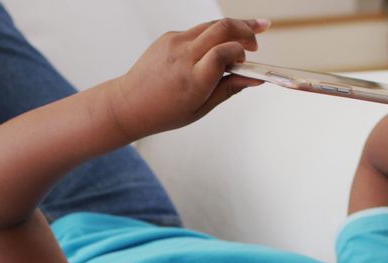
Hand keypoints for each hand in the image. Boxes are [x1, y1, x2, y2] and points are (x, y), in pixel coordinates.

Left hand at [106, 18, 268, 140]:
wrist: (130, 103)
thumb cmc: (166, 111)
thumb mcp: (202, 108)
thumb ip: (229, 89)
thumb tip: (256, 79)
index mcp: (193, 80)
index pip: (224, 53)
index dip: (240, 53)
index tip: (247, 62)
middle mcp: (183, 57)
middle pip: (222, 28)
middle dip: (246, 29)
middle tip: (257, 41)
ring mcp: (174, 43)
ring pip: (211, 25)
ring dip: (233, 27)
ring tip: (249, 33)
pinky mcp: (168, 36)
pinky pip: (197, 32)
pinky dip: (211, 38)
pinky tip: (214, 50)